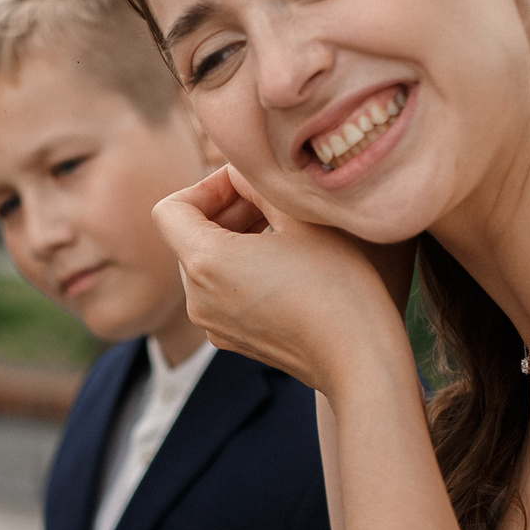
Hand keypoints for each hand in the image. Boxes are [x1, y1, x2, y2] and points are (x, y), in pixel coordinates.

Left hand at [151, 167, 410, 395]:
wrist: (359, 358)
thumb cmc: (337, 283)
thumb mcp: (300, 216)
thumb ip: (259, 185)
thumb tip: (241, 171)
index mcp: (203, 263)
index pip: (169, 209)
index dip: (205, 186)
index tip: (246, 185)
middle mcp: (196, 299)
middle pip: (188, 237)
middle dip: (225, 212)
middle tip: (272, 201)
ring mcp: (213, 325)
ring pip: (206, 266)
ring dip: (236, 240)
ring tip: (284, 231)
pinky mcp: (233, 341)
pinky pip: (222, 295)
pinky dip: (242, 272)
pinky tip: (287, 267)